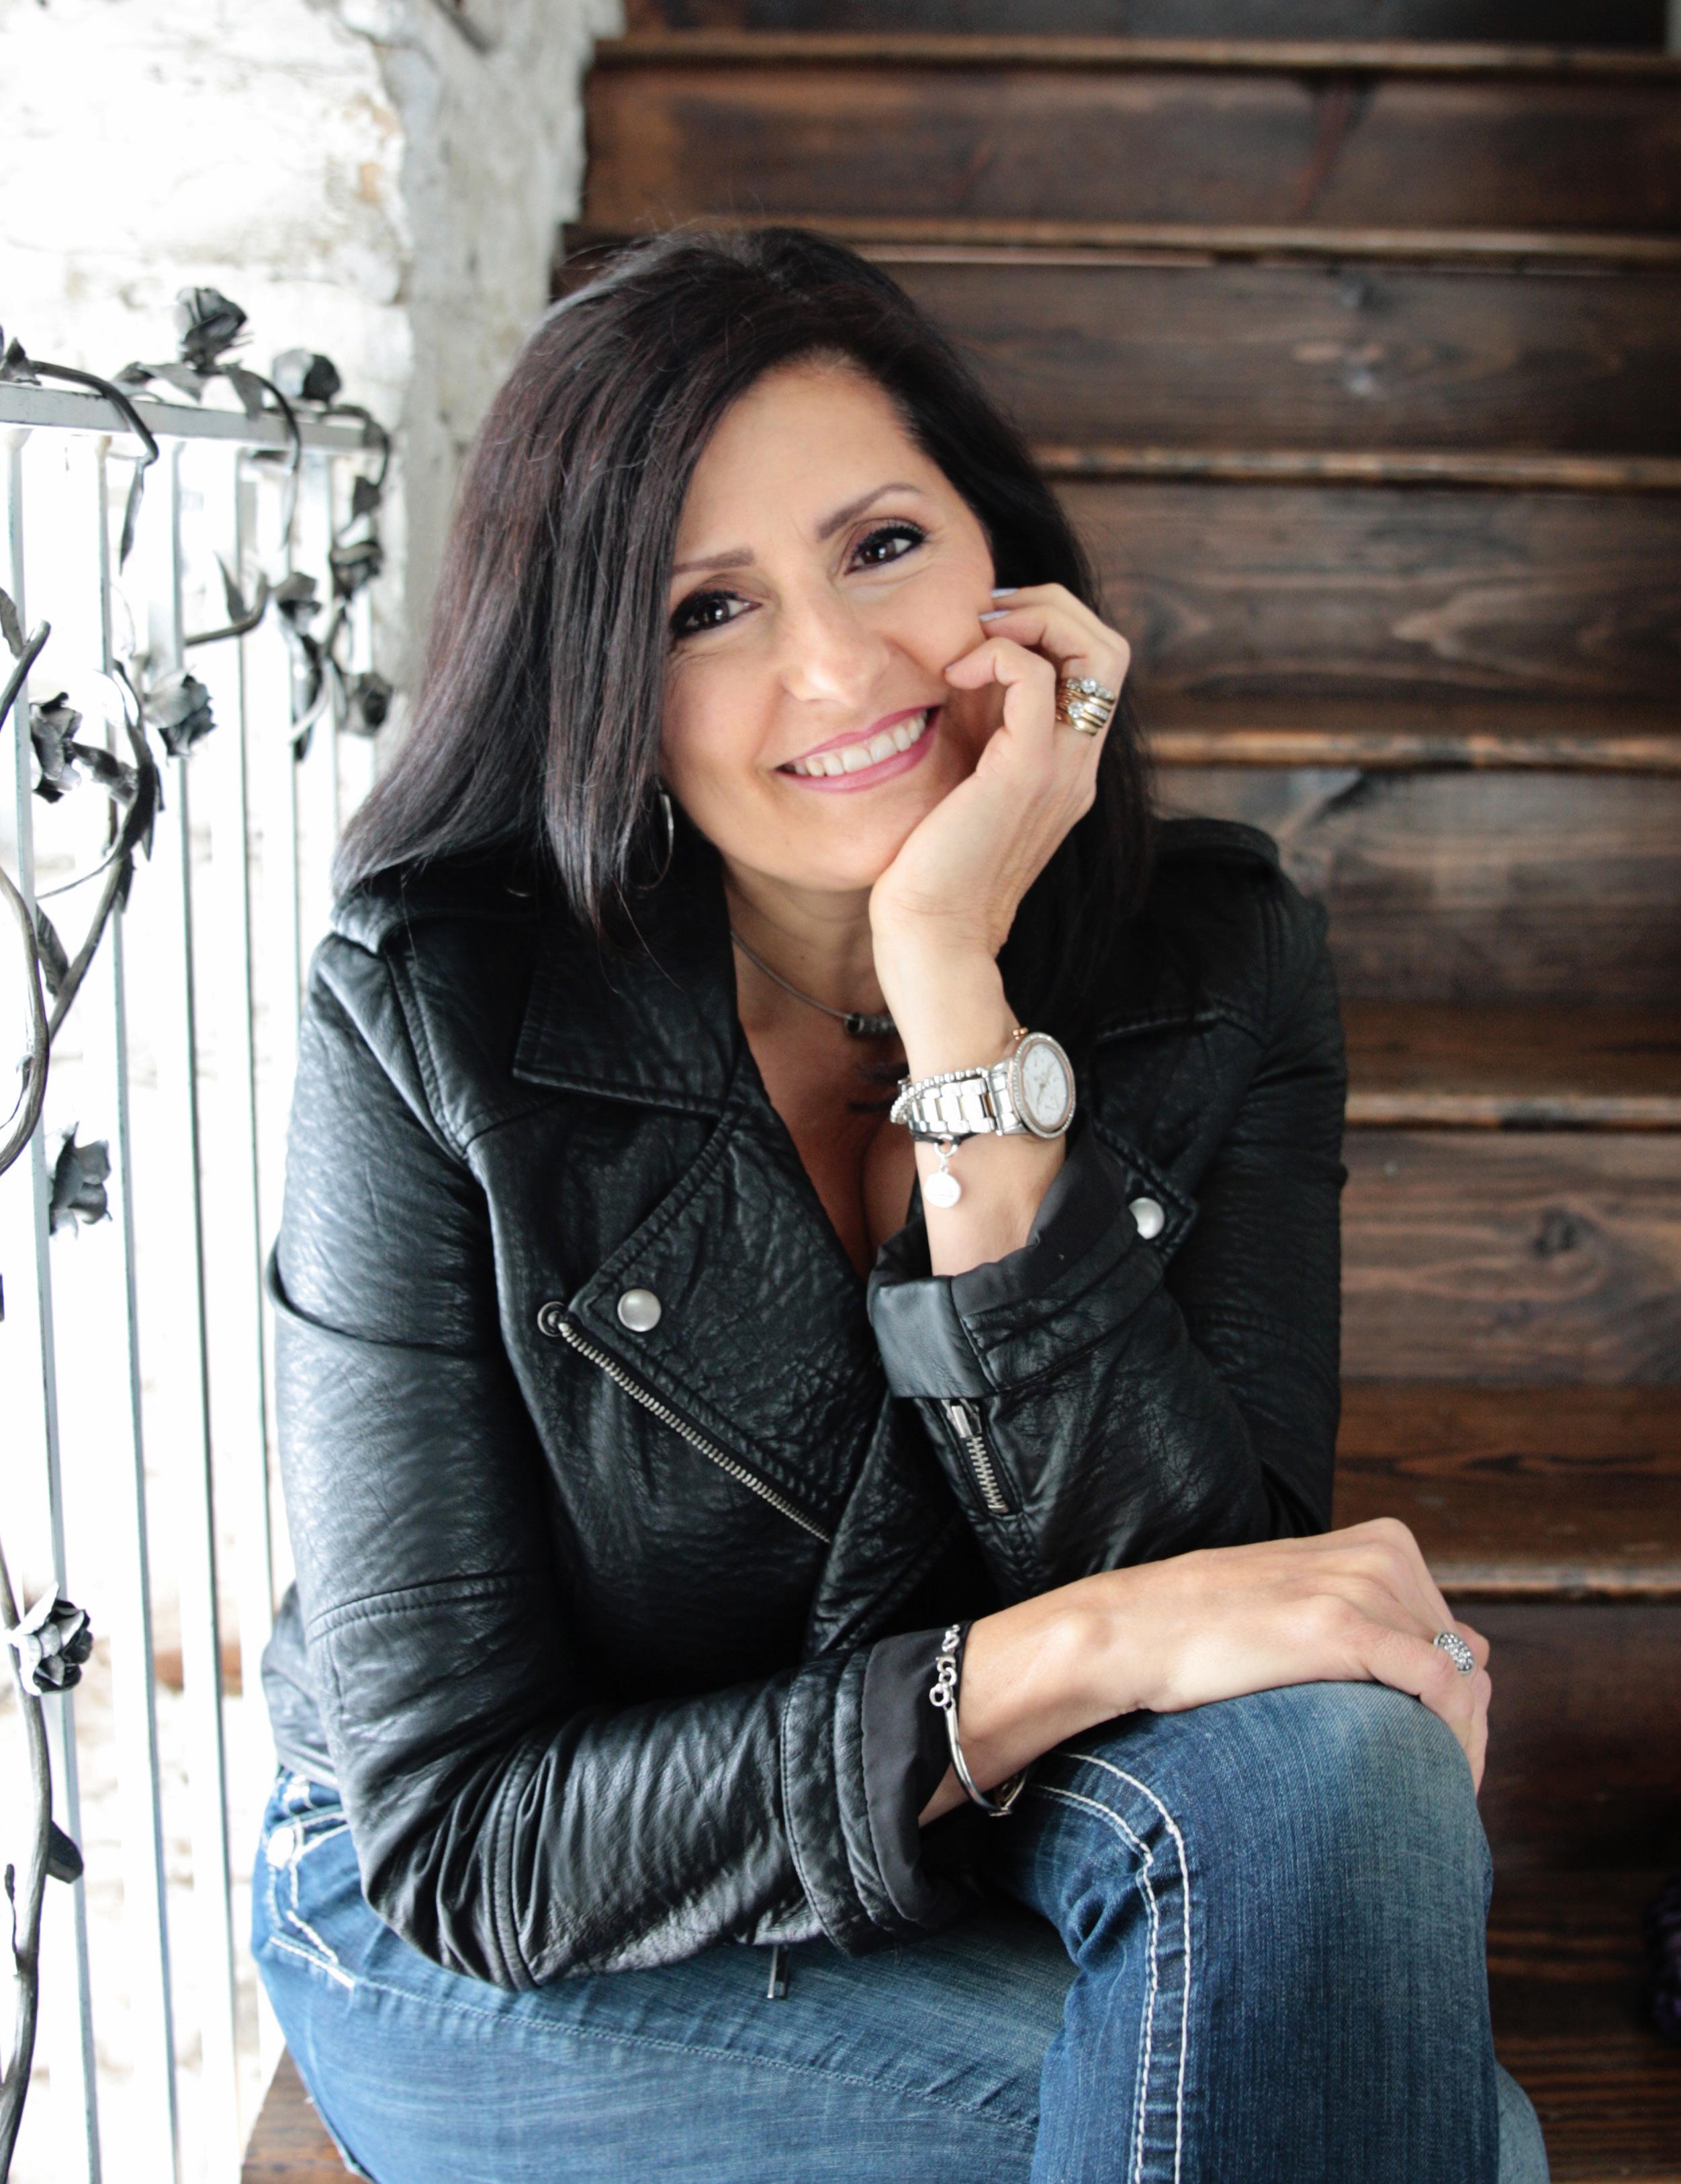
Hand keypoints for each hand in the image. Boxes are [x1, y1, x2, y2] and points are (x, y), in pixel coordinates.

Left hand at [868, 584, 1131, 972]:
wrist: (933, 941)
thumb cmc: (930, 874)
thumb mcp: (960, 784)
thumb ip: (976, 730)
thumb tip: (959, 667)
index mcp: (1067, 768)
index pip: (1094, 668)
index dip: (1049, 627)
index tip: (985, 630)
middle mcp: (1078, 766)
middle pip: (1110, 648)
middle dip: (1051, 607)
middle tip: (987, 615)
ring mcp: (1062, 770)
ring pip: (1094, 650)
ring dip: (1033, 619)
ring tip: (976, 638)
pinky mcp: (1026, 774)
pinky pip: (1038, 678)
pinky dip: (999, 654)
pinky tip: (955, 676)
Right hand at [929, 1518, 1492, 1827]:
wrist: (1136, 1632)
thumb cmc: (1211, 1631)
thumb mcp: (1304, 1604)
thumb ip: (1368, 1619)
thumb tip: (1446, 1672)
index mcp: (1382, 1543)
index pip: (1459, 1633)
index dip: (1460, 1704)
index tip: (1441, 1761)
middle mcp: (1383, 1556)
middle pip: (1470, 1659)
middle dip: (1463, 1728)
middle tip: (1440, 1790)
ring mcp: (1362, 1585)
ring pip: (1464, 1679)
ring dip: (1459, 1744)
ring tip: (1433, 1798)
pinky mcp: (1342, 1624)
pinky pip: (1440, 1685)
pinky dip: (1450, 1739)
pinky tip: (1431, 1782)